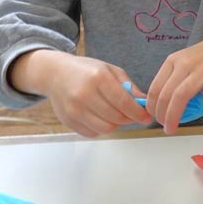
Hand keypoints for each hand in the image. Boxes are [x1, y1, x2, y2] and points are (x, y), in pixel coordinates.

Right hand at [9, 50, 152, 137]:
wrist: (55, 74)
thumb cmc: (87, 71)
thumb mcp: (110, 70)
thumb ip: (129, 86)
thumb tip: (145, 102)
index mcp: (98, 78)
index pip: (123, 102)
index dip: (138, 113)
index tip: (147, 118)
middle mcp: (84, 94)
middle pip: (116, 118)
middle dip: (129, 119)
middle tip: (132, 115)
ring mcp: (74, 109)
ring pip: (105, 129)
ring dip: (116, 125)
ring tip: (116, 114)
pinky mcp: (67, 121)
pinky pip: (92, 133)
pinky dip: (101, 128)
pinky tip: (100, 116)